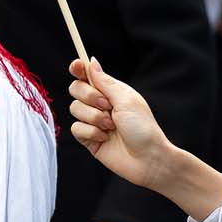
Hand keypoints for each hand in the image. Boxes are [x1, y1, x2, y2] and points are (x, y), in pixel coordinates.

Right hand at [67, 57, 176, 189]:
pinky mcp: (88, 139)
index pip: (89, 76)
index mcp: (112, 92)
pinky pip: (76, 128)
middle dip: (88, 95)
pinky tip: (105, 138)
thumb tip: (91, 62)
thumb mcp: (126, 100)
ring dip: (94, 117)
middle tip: (106, 105)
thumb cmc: (143, 128)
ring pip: (74, 109)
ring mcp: (93, 122)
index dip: (79, 69)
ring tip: (111, 126)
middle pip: (76, 89)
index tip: (76, 66)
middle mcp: (101, 105)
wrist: (147, 159)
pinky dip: (91, 132)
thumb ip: (105, 82)